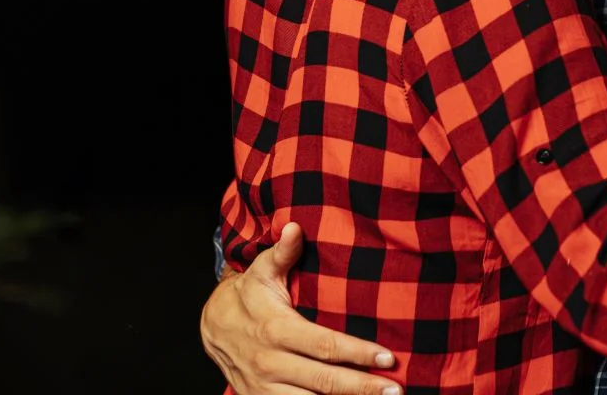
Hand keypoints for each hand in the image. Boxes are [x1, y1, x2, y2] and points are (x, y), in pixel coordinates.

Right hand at [201, 223, 401, 394]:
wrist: (211, 327)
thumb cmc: (247, 296)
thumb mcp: (261, 271)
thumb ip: (282, 253)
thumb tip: (295, 227)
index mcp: (276, 329)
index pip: (324, 345)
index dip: (357, 353)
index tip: (387, 357)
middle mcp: (270, 363)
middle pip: (324, 381)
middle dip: (362, 387)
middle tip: (394, 391)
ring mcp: (264, 388)